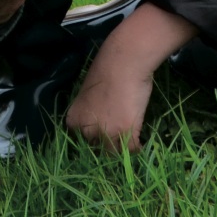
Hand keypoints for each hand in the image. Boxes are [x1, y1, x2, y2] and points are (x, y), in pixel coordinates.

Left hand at [64, 3, 197, 152]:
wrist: (124, 62)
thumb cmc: (107, 72)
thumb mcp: (88, 96)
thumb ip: (90, 114)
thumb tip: (99, 124)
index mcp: (74, 121)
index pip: (81, 143)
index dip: (94, 142)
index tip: (104, 141)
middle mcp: (86, 131)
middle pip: (96, 150)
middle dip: (108, 146)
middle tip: (118, 140)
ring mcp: (106, 133)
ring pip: (114, 154)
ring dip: (123, 150)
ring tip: (130, 144)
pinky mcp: (125, 133)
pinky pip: (132, 150)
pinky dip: (138, 148)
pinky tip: (141, 143)